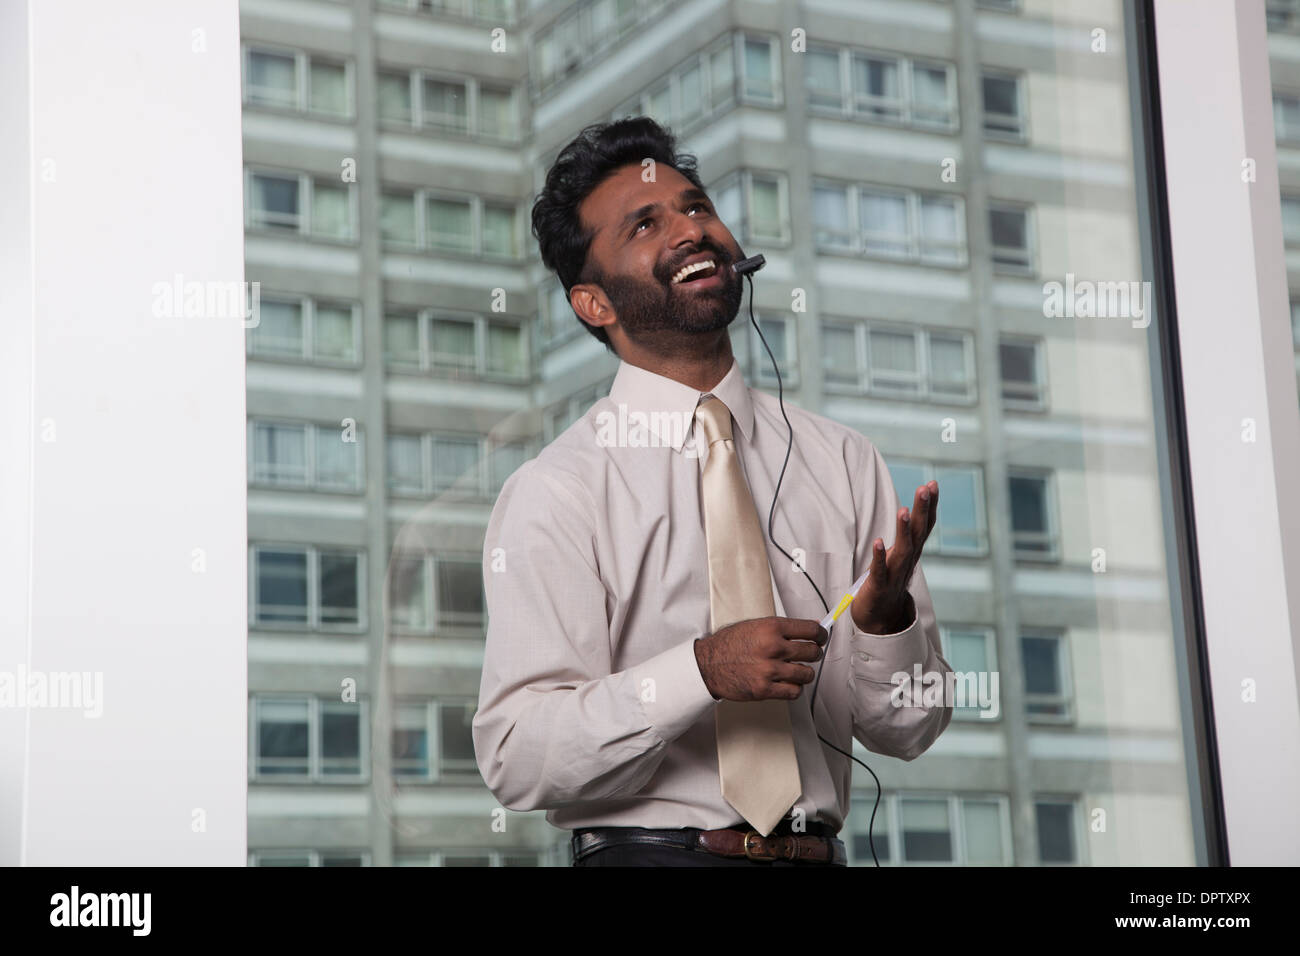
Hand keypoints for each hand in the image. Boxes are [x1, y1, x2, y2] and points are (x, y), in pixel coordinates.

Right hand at [694, 616, 826, 701]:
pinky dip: (794, 688)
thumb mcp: (756, 626)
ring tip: (796, 670)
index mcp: (771, 628)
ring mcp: (769, 670)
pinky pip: (794, 692)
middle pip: (812, 652)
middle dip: (814, 653)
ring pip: (806, 674)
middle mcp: (772, 648)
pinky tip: (787, 683)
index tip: (821, 638)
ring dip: (804, 673)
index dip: (821, 635)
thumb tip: (812, 627)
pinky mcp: (764, 689)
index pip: (811, 631)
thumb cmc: (729, 644)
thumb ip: (783, 628)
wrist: (708, 664)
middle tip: (809, 654)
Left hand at [850, 479, 938, 633]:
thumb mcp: (900, 554)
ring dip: (903, 530)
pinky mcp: (878, 586)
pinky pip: (879, 570)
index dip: (929, 506)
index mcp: (912, 551)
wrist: (880, 618)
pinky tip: (879, 542)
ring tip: (903, 510)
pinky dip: (880, 557)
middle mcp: (907, 561)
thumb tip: (914, 509)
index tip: (932, 484)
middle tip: (925, 488)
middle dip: (922, 510)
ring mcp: (894, 574)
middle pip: (917, 533)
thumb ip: (907, 535)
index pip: (924, 526)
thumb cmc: (888, 580)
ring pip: (902, 550)